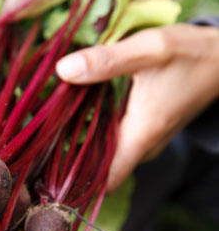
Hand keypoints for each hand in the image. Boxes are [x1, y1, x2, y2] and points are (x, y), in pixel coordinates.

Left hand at [56, 24, 218, 191]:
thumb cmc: (190, 54)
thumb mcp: (149, 49)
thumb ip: (107, 61)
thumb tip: (63, 70)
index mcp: (141, 135)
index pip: (105, 179)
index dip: (74, 180)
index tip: (45, 169)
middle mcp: (143, 146)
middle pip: (98, 167)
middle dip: (67, 156)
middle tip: (39, 135)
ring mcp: (144, 141)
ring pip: (104, 155)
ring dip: (78, 142)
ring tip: (51, 121)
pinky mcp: (143, 131)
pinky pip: (112, 142)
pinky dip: (92, 132)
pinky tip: (75, 112)